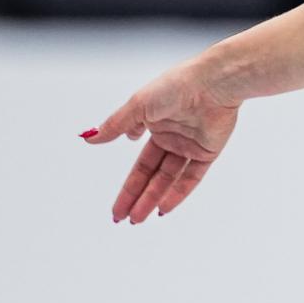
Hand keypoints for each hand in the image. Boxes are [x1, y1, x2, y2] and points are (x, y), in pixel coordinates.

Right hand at [84, 61, 241, 221]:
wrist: (213, 83)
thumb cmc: (176, 85)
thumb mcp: (138, 105)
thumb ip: (116, 125)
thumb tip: (90, 138)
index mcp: (155, 125)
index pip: (139, 163)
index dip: (128, 185)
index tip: (115, 206)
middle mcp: (173, 137)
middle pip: (152, 175)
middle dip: (136, 197)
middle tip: (121, 218)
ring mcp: (191, 145)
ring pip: (169, 179)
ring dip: (153, 198)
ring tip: (138, 219)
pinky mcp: (209, 151)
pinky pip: (192, 177)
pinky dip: (178, 193)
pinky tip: (163, 208)